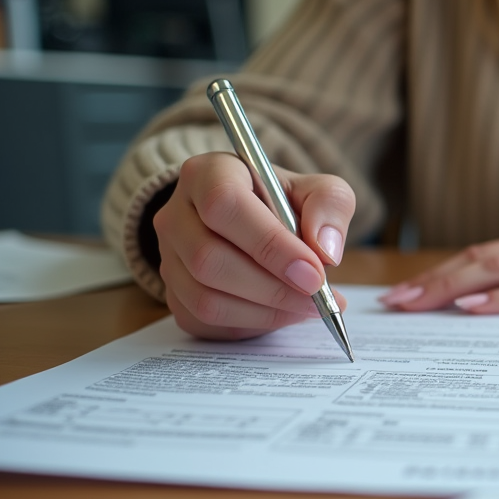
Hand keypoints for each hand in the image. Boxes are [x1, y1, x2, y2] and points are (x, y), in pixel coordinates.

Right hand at [154, 152, 355, 339]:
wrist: (256, 223)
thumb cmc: (286, 204)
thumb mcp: (318, 191)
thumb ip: (330, 207)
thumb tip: (325, 250)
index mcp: (208, 174)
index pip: (225, 205)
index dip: (270, 244)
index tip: (314, 272)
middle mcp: (176, 214)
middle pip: (210, 259)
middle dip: (273, 288)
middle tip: (317, 298)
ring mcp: (168, 258)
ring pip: (205, 298)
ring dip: (265, 311)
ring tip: (306, 307)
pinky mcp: (173, 295)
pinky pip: (205, 321)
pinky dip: (251, 324)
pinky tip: (281, 312)